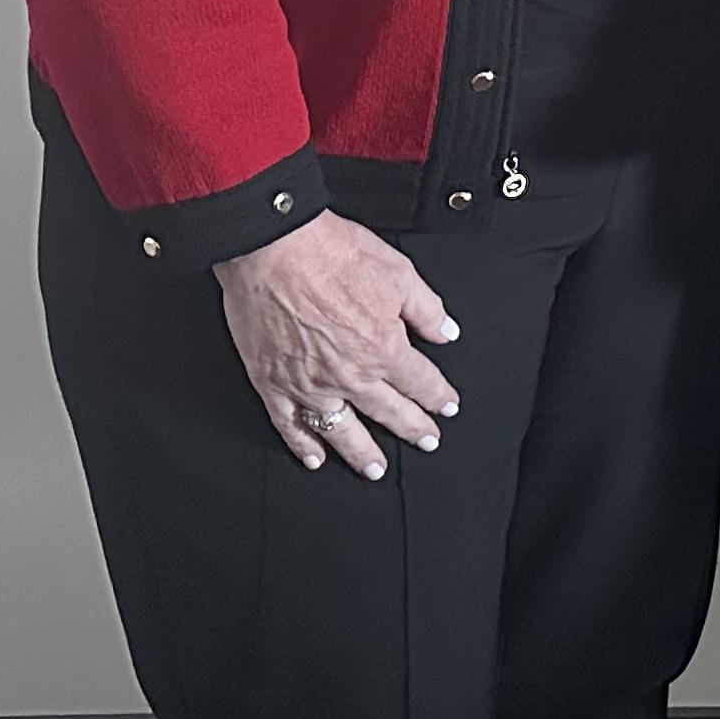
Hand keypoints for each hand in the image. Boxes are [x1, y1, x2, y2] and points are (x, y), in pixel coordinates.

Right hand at [216, 213, 463, 477]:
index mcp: (384, 347)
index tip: (447, 408)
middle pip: (388, 411)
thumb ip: (426, 310)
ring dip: (361, 453)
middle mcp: (349, 374)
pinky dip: (303, 445)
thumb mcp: (400, 273)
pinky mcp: (272, 383)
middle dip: (412, 428)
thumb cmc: (333, 255)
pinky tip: (315, 458)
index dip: (438, 397)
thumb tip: (447, 332)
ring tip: (375, 469)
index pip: (420, 381)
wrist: (274, 249)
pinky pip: (290, 424)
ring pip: (341, 429)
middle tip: (427, 442)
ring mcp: (308, 383)